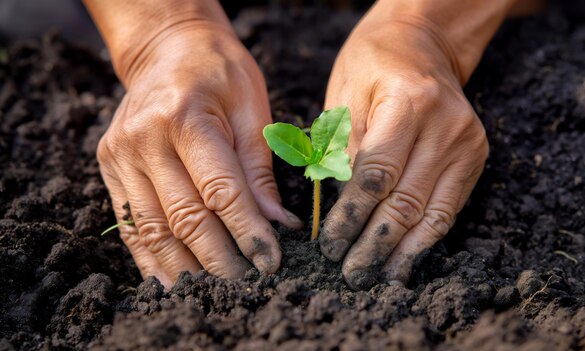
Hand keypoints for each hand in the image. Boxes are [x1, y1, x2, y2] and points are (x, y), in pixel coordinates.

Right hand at [95, 18, 300, 286]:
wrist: (167, 49)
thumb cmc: (219, 72)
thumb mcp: (252, 108)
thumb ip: (260, 170)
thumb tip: (277, 224)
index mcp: (185, 117)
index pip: (221, 192)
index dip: (248, 233)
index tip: (271, 261)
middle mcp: (144, 139)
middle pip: (185, 218)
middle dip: (220, 259)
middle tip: (248, 283)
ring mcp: (120, 156)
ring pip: (153, 230)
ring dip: (186, 268)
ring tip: (216, 291)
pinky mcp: (110, 168)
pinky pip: (129, 225)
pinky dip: (152, 258)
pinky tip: (175, 280)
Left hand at [319, 3, 488, 288]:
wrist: (423, 43)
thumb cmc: (373, 64)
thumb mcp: (344, 95)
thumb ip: (343, 150)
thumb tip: (338, 208)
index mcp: (408, 103)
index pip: (376, 175)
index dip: (352, 217)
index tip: (331, 246)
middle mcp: (446, 126)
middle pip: (406, 201)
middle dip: (375, 243)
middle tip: (352, 274)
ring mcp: (467, 143)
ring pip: (433, 212)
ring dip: (403, 251)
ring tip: (379, 279)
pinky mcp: (476, 156)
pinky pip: (450, 207)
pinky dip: (427, 237)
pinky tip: (407, 259)